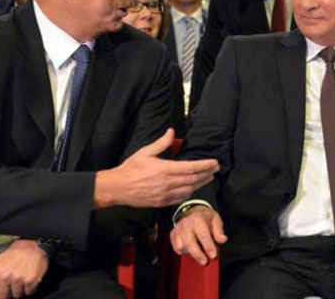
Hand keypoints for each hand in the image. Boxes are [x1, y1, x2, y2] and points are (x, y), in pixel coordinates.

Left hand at [0, 239, 48, 298]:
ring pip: (17, 295)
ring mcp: (18, 278)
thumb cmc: (13, 256)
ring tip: (22, 278)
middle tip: (13, 281)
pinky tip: (29, 278)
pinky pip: (29, 292)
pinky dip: (30, 288)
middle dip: (8, 291)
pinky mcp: (30, 280)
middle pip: (3, 297)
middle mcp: (4, 276)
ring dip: (20, 289)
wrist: (33, 246)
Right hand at [94, 129, 219, 208]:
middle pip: (194, 179)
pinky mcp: (162, 202)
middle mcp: (167, 183)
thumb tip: (171, 132)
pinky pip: (181, 198)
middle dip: (207, 174)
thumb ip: (161, 143)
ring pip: (190, 190)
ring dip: (201, 183)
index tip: (214, 162)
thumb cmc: (131, 169)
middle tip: (216, 169)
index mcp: (164, 169)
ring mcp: (165, 194)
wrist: (118, 188)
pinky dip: (190, 193)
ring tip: (208, 177)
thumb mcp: (145, 152)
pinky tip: (193, 188)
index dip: (205, 165)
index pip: (192, 167)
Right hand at [170, 206, 227, 265]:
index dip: (208, 246)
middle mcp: (186, 224)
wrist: (193, 211)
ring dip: (190, 253)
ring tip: (198, 253)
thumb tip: (222, 240)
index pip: (203, 235)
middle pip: (189, 242)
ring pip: (181, 246)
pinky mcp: (173, 235)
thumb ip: (219, 231)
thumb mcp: (215, 220)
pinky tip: (190, 250)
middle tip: (205, 262)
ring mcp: (178, 229)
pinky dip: (183, 251)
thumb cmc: (205, 218)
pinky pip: (176, 247)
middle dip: (197, 254)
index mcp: (198, 219)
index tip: (213, 255)